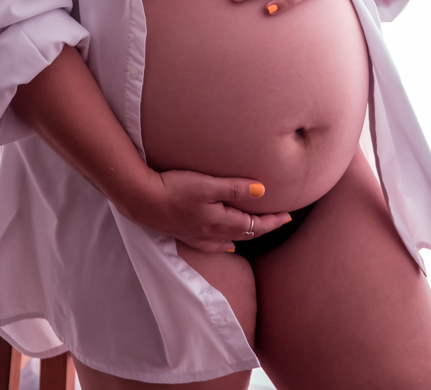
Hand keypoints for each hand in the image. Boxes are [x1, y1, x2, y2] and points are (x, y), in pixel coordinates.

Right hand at [126, 168, 292, 252]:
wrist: (142, 200)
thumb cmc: (175, 188)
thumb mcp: (208, 184)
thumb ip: (235, 188)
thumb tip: (263, 191)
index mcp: (221, 221)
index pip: (255, 225)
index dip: (273, 221)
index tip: (288, 216)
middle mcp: (212, 233)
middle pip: (245, 233)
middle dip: (264, 227)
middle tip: (280, 220)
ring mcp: (198, 236)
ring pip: (230, 239)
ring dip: (247, 235)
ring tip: (258, 231)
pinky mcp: (185, 233)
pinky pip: (212, 245)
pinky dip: (224, 245)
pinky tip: (227, 245)